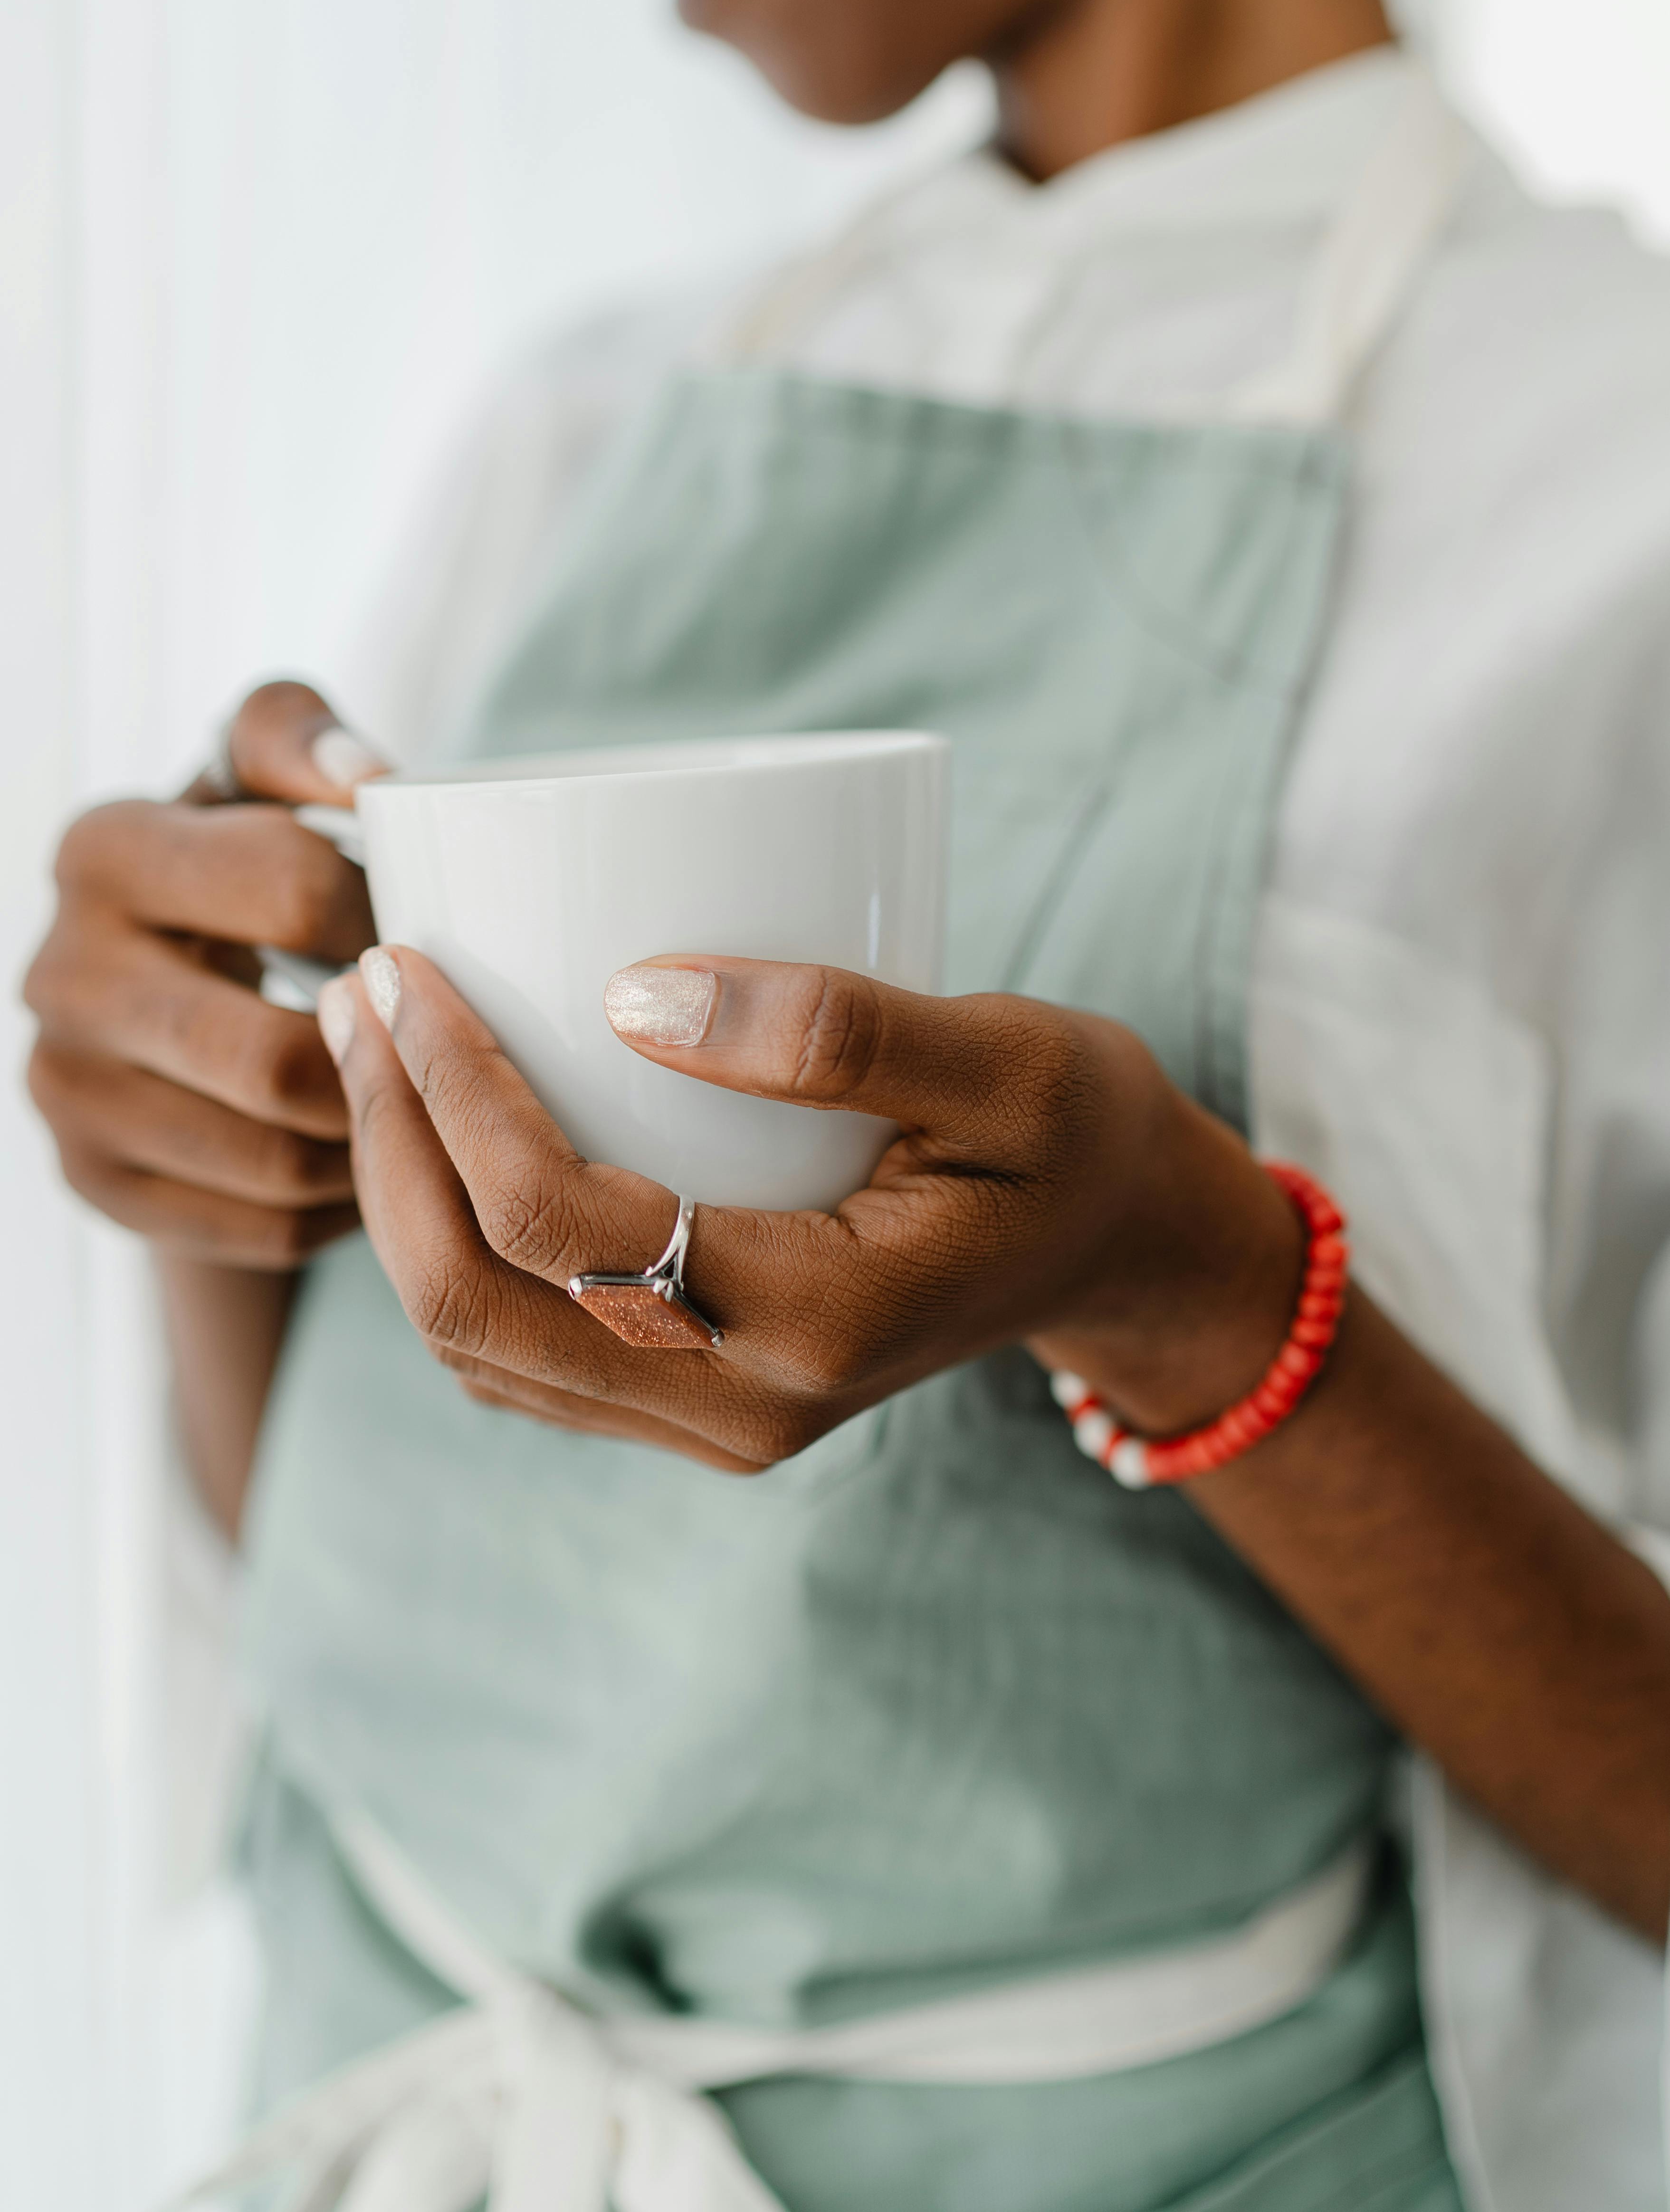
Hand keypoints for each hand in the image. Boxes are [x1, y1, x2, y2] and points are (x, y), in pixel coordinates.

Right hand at [24, 681, 384, 1266]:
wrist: (156, 977)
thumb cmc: (238, 861)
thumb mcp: (254, 778)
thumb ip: (299, 737)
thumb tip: (367, 775)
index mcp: (104, 849)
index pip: (294, 887)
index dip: (389, 915)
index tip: (427, 927)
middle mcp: (59, 974)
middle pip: (277, 1059)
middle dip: (383, 1063)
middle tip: (440, 1045)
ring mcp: (64, 1090)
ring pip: (275, 1159)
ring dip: (374, 1145)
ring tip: (423, 1106)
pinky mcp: (93, 1182)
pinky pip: (260, 1225)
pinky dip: (338, 1206)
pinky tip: (372, 1158)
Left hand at [318, 946, 1305, 1466]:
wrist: (1115, 1244)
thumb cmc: (1076, 1132)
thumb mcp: (1011, 1059)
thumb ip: (840, 1030)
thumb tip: (633, 993)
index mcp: (818, 1322)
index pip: (563, 1225)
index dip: (457, 1093)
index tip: (411, 963)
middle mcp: (744, 1404)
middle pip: (480, 1303)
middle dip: (390, 1143)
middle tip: (358, 994)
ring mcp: (713, 1419)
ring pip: (479, 1341)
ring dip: (399, 1198)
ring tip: (370, 1049)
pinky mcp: (694, 1399)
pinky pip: (519, 1349)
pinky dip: (448, 1245)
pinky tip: (434, 1138)